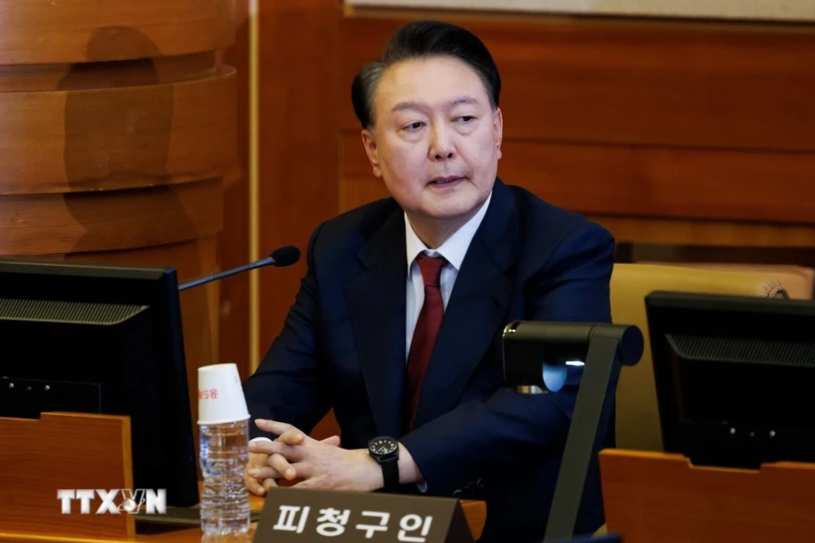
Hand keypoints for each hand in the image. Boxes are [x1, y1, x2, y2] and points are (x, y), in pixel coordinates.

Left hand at [250, 419, 380, 491]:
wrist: (366, 469)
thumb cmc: (347, 461)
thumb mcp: (329, 450)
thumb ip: (313, 448)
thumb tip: (300, 444)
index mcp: (313, 444)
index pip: (291, 431)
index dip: (275, 425)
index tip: (259, 421)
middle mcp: (312, 454)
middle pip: (284, 448)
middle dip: (266, 447)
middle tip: (249, 446)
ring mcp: (315, 469)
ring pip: (287, 470)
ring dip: (268, 472)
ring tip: (252, 473)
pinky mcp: (319, 485)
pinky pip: (298, 490)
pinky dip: (286, 493)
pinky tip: (274, 495)